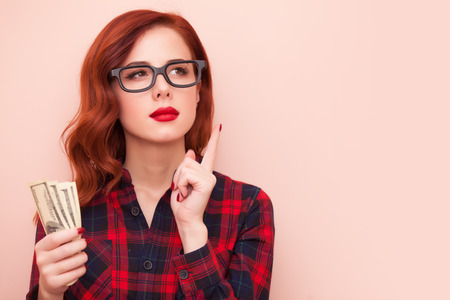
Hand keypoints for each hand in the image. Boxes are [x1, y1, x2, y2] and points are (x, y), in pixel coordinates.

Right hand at [35, 228, 86, 298]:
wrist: (49, 282)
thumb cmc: (56, 259)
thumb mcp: (54, 248)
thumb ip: (63, 239)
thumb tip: (80, 230)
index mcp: (40, 248)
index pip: (54, 238)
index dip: (69, 233)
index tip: (80, 230)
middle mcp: (41, 260)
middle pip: (66, 250)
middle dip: (80, 245)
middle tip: (84, 243)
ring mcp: (47, 272)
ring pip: (73, 262)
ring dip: (83, 257)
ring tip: (84, 256)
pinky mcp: (55, 283)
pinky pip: (75, 273)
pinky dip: (82, 269)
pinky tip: (82, 267)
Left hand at [170, 124, 220, 251]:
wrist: (186, 219)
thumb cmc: (183, 204)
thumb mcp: (181, 181)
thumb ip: (186, 167)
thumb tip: (191, 151)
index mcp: (204, 174)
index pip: (211, 152)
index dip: (214, 139)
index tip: (219, 126)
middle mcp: (209, 174)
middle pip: (187, 160)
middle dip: (179, 175)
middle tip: (183, 190)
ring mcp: (209, 178)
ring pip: (185, 166)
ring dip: (180, 180)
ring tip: (185, 192)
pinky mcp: (207, 182)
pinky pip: (186, 174)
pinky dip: (182, 184)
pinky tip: (187, 194)